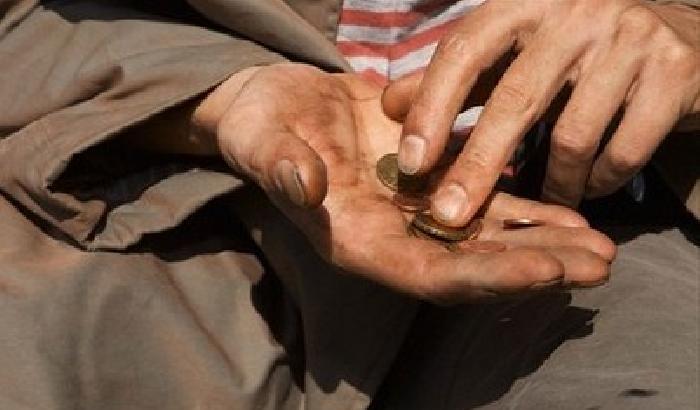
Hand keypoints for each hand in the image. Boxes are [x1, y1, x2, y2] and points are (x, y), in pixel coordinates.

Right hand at [202, 63, 614, 302]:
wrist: (277, 107)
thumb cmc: (262, 129)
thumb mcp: (263, 141)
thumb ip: (284, 167)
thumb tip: (307, 184)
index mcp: (355, 239)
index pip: (427, 273)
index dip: (485, 275)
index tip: (544, 271)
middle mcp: (393, 237)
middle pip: (473, 266)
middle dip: (535, 268)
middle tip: (598, 266)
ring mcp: (415, 212)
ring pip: (488, 239)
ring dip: (545, 245)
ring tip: (600, 249)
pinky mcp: (431, 181)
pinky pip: (486, 203)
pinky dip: (528, 210)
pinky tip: (571, 213)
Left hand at [387, 0, 698, 224]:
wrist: (682, 36)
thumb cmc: (578, 53)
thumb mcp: (514, 54)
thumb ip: (458, 77)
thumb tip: (391, 104)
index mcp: (525, 3)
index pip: (464, 51)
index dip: (431, 108)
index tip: (410, 163)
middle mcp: (576, 11)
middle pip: (514, 100)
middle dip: (477, 166)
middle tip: (449, 214)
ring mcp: (630, 38)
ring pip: (572, 136)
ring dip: (553, 184)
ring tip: (544, 200)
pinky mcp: (674, 73)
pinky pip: (622, 151)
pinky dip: (598, 181)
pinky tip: (589, 186)